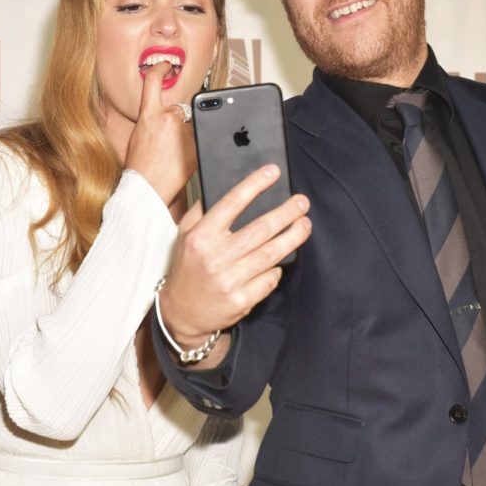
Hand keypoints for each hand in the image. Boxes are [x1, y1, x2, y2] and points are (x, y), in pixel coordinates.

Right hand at [126, 62, 196, 204]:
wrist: (148, 187)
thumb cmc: (141, 167)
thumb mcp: (139, 136)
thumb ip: (153, 120)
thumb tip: (165, 116)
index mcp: (148, 114)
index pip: (153, 82)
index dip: (161, 69)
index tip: (166, 65)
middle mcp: (168, 117)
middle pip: (181, 108)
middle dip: (179, 121)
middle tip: (169, 143)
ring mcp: (185, 129)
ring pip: (194, 124)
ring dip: (189, 135)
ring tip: (175, 156)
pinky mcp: (198, 142)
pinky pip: (202, 137)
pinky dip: (198, 146)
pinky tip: (186, 159)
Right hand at [159, 164, 310, 350]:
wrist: (181, 313)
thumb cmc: (187, 268)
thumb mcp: (184, 236)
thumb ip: (201, 212)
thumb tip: (226, 187)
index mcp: (201, 237)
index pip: (231, 203)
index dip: (254, 184)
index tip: (273, 172)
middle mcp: (215, 257)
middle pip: (260, 229)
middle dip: (286, 213)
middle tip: (302, 202)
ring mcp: (229, 280)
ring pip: (271, 253)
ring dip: (293, 237)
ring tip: (305, 224)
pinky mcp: (241, 301)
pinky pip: (269, 279)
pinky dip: (278, 268)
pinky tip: (282, 259)